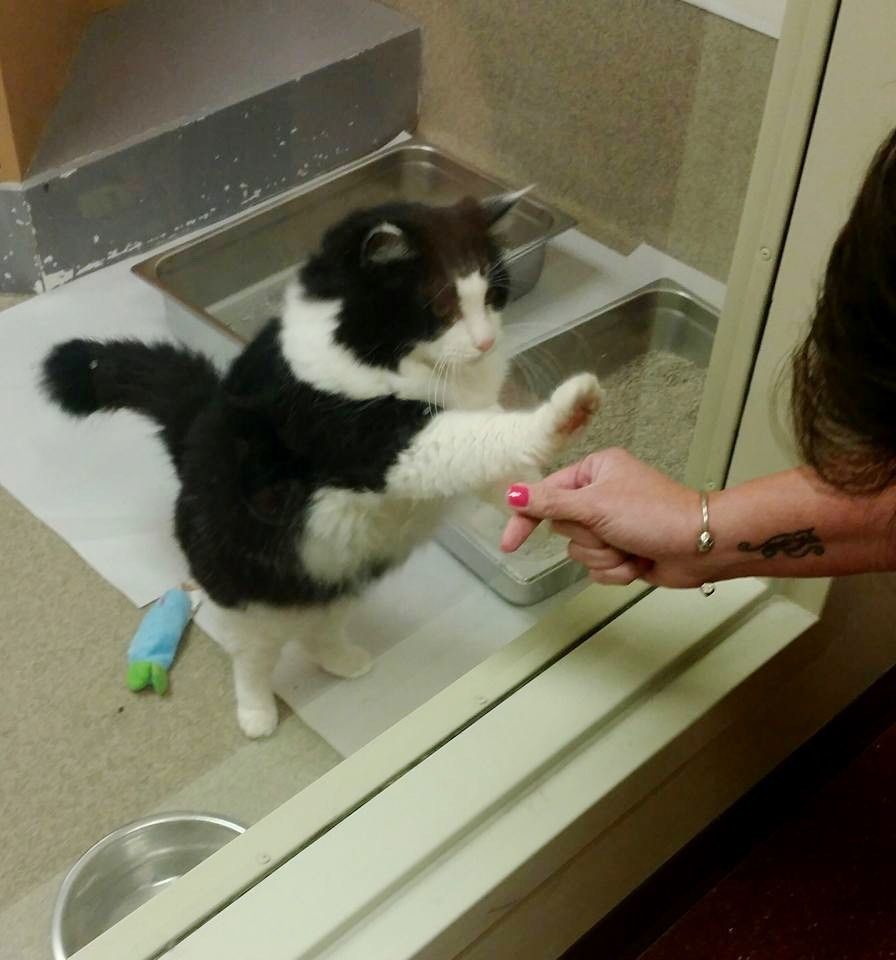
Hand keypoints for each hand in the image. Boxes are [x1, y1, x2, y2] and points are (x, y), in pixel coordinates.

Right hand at [501, 448, 706, 586]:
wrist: (701, 546)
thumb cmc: (651, 514)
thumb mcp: (595, 505)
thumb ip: (549, 502)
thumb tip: (510, 494)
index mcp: (595, 471)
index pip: (545, 494)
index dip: (526, 519)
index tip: (509, 545)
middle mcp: (601, 496)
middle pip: (564, 527)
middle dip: (588, 538)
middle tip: (612, 531)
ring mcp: (612, 525)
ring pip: (580, 552)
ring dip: (605, 557)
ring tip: (630, 548)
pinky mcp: (622, 551)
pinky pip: (598, 569)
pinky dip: (616, 570)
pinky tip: (638, 563)